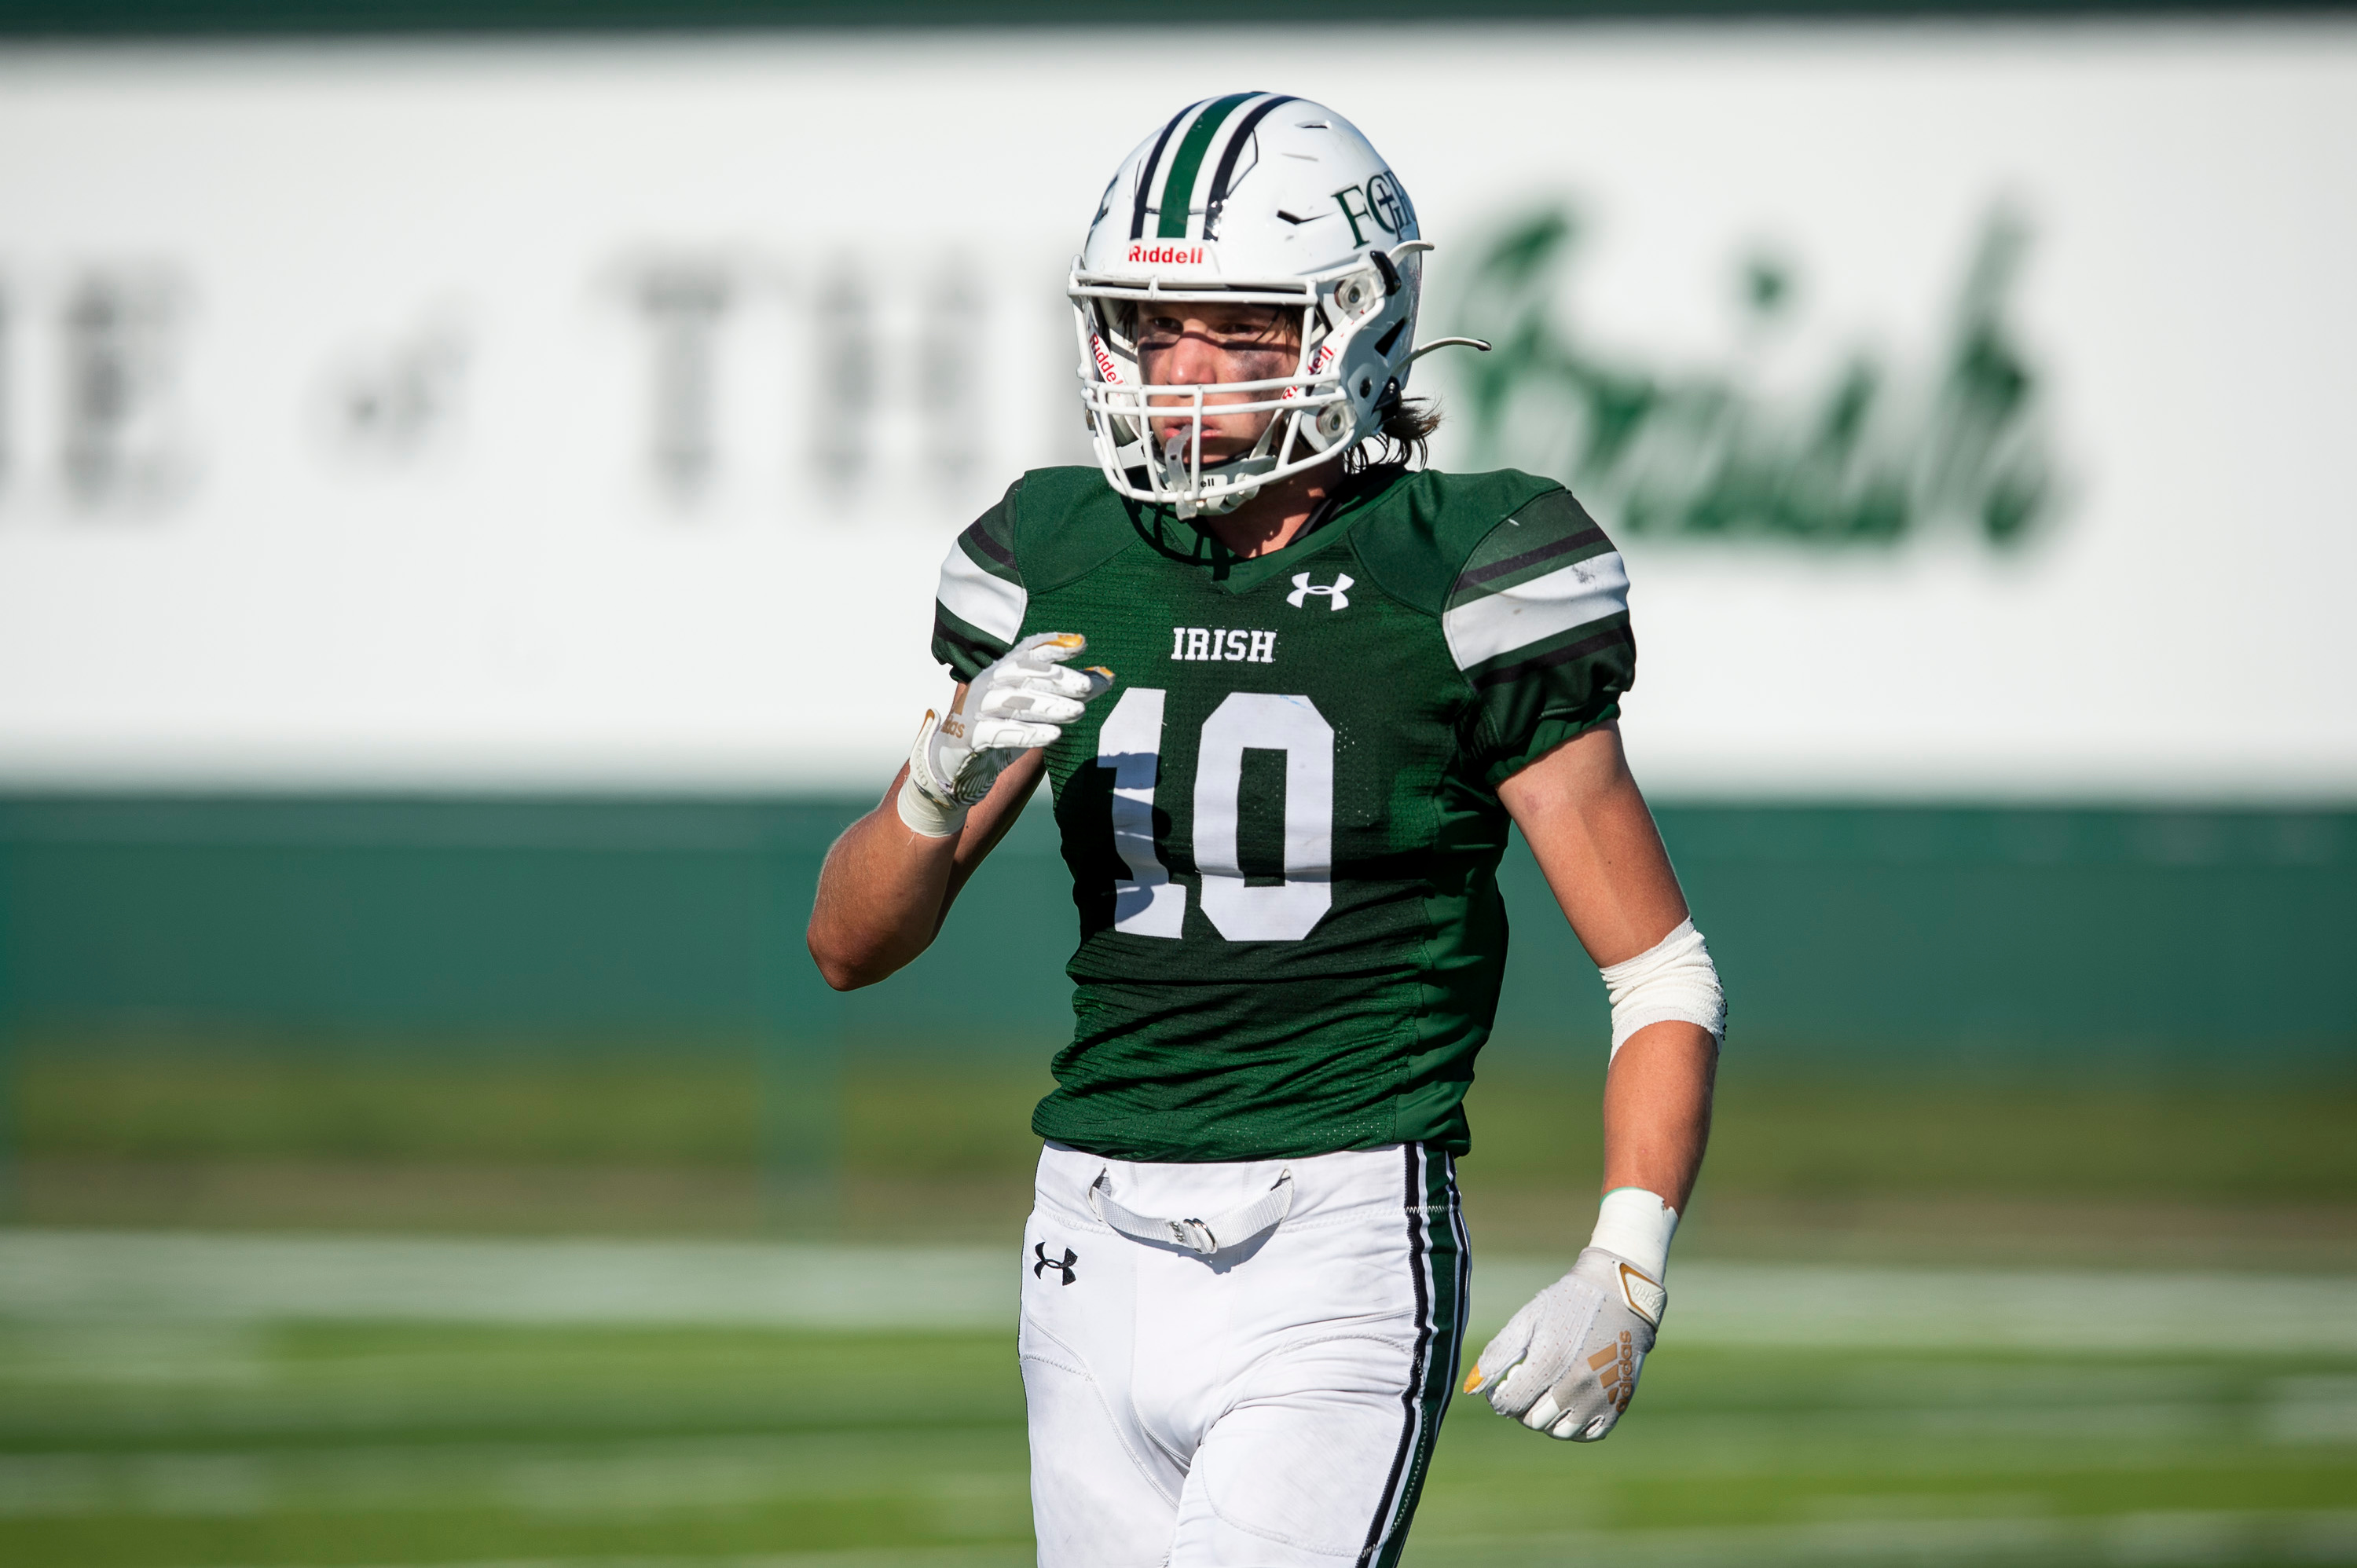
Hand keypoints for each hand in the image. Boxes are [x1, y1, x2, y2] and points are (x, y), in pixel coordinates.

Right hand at [903, 633, 1113, 830]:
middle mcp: (988, 684)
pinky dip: (1027, 733)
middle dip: (1057, 678)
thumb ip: (1068, 692)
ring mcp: (975, 709)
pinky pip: (998, 732)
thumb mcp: (1035, 709)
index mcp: (1003, 671)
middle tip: (1087, 686)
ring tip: (1078, 712)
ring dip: (1047, 705)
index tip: (1082, 644)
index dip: (1053, 644)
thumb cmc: (1001, 730)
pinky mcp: (969, 736)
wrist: (957, 766)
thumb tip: (1107, 676)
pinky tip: (1053, 735)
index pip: (1028, 651)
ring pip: (1012, 700)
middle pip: (1022, 673)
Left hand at [1463, 1246, 1664, 1440]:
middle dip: (1522, 1407)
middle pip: (1533, 1420)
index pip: (1509, 1404)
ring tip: (1546, 1396)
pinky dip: (1575, 1425)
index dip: (1499, 1397)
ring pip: (1560, 1431)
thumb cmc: (1568, 1304)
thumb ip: (1498, 1355)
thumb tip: (1471, 1389)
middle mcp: (1574, 1385)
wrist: (1620, 1295)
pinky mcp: (1617, 1404)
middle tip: (1526, 1388)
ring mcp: (1598, 1398)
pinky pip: (1589, 1433)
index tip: (1504, 1384)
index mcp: (1548, 1362)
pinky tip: (1569, 1405)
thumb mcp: (1528, 1320)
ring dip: (1547, 1419)